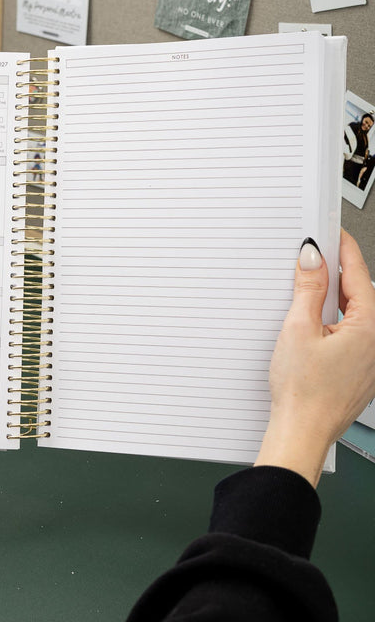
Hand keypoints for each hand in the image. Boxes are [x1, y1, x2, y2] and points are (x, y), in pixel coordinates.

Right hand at [255, 231, 374, 485]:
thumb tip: (312, 259)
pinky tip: (312, 321)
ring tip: (307, 288)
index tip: (331, 232)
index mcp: (371, 327)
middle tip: (312, 256)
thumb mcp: (299, 329)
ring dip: (333, 297)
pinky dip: (333, 319)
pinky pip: (351, 332)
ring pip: (355, 313)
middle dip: (336, 272)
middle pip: (359, 293)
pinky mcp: (360, 369)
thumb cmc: (303, 392)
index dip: (343, 249)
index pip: (358, 274)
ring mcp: (371, 357)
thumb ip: (308, 289)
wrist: (302, 432)